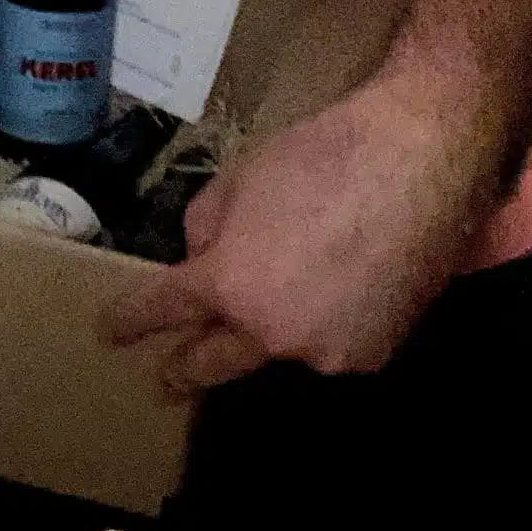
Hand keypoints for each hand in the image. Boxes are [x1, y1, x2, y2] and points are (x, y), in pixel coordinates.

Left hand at [103, 79, 497, 394]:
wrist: (420, 160)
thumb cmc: (323, 155)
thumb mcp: (241, 177)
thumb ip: (207, 226)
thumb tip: (204, 257)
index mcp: (229, 287)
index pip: (163, 311)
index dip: (132, 321)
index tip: (112, 331)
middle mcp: (272, 334)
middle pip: (211, 363)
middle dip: (182, 368)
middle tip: (166, 375)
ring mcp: (325, 352)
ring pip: (279, 350)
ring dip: (269, 334)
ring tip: (278, 302)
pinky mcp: (372, 353)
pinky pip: (330, 345)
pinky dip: (323, 326)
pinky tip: (337, 292)